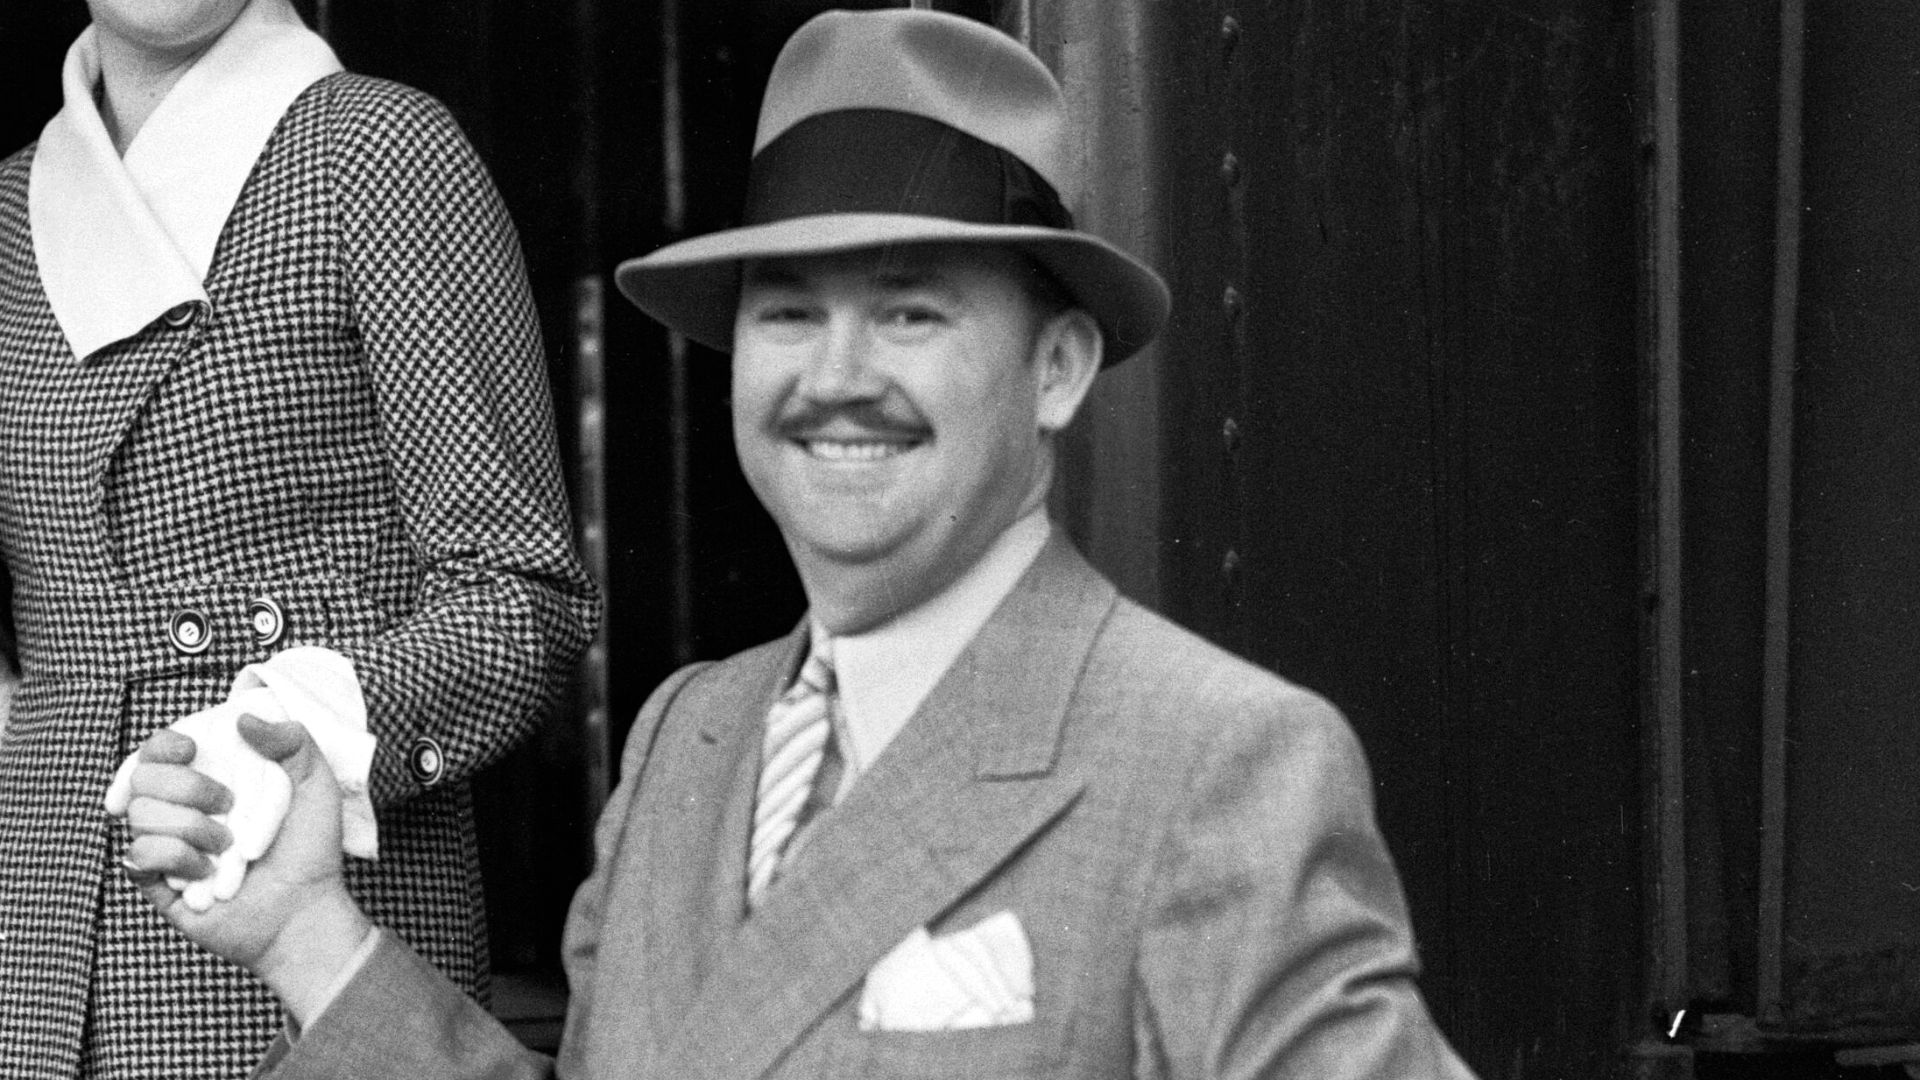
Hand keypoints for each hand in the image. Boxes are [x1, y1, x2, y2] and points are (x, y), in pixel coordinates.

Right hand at [122, 716, 372, 1024]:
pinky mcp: (155, 881)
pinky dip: (178, 860)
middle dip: (188, 787)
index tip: (191, 749)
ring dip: (191, 828)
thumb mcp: (316, 785)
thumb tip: (241, 718)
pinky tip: (206, 873)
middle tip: (229, 805)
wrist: (304, 911)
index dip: (164, 743)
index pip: (158, 749)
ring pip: (139, 814)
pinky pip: (137, 854)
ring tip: (227, 848)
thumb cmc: (310, 850)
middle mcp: (180, 808)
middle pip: (142, 776)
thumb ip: (292, 741)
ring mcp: (164, 843)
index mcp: (209, 779)